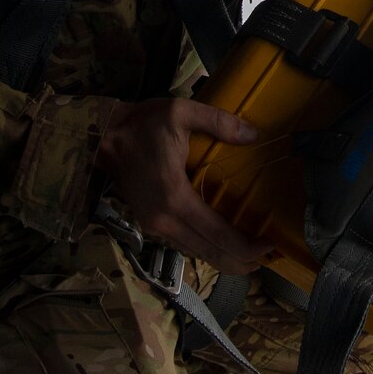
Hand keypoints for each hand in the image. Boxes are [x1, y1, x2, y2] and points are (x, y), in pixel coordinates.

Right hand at [96, 98, 269, 274]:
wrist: (103, 137)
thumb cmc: (141, 125)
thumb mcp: (180, 112)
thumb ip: (219, 122)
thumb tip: (254, 135)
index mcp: (174, 197)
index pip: (217, 234)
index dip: (246, 246)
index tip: (270, 245)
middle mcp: (164, 220)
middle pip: (209, 253)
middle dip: (240, 262)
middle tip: (267, 259)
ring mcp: (154, 225)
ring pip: (196, 253)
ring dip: (224, 260)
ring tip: (251, 258)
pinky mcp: (150, 224)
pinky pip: (184, 245)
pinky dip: (206, 250)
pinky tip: (222, 247)